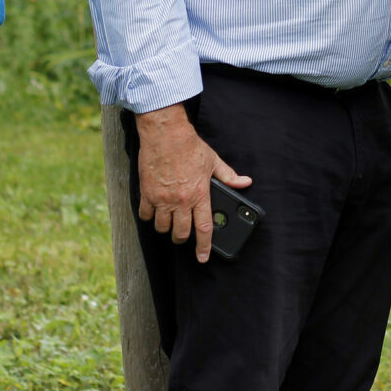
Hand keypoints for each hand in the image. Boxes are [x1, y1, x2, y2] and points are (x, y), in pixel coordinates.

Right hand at [134, 105, 251, 262]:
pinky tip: (154, 211)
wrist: (165, 133)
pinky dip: (149, 216)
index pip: (203, 228)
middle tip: (183, 235)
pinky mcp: (147, 193)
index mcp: (199, 194)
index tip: (202, 257)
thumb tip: (245, 183)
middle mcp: (180, 200)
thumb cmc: (189, 146)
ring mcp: (162, 198)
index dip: (203, 247)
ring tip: (169, 221)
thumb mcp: (213, 160)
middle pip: (180, 233)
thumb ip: (228, 175)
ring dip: (166, 228)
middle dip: (182, 239)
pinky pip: (145, 215)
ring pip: (162, 227)